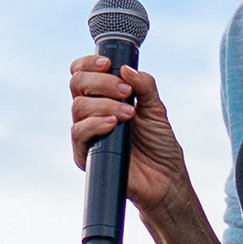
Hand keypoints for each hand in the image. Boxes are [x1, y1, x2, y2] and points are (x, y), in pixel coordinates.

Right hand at [67, 54, 190, 216]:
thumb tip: (126, 69)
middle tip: (127, 91)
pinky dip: (95, 124)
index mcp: (104, 98)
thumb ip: (144, 86)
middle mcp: (91, 113)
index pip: (83, 73)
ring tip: (130, 114)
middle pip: (77, 84)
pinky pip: (78, 133)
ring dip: (105, 104)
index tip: (108, 64)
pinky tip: (113, 124)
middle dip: (101, 82)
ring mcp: (87, 133)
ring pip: (78, 107)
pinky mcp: (85, 154)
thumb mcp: (156, 109)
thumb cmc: (159, 145)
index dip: (89, 64)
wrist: (165, 179)